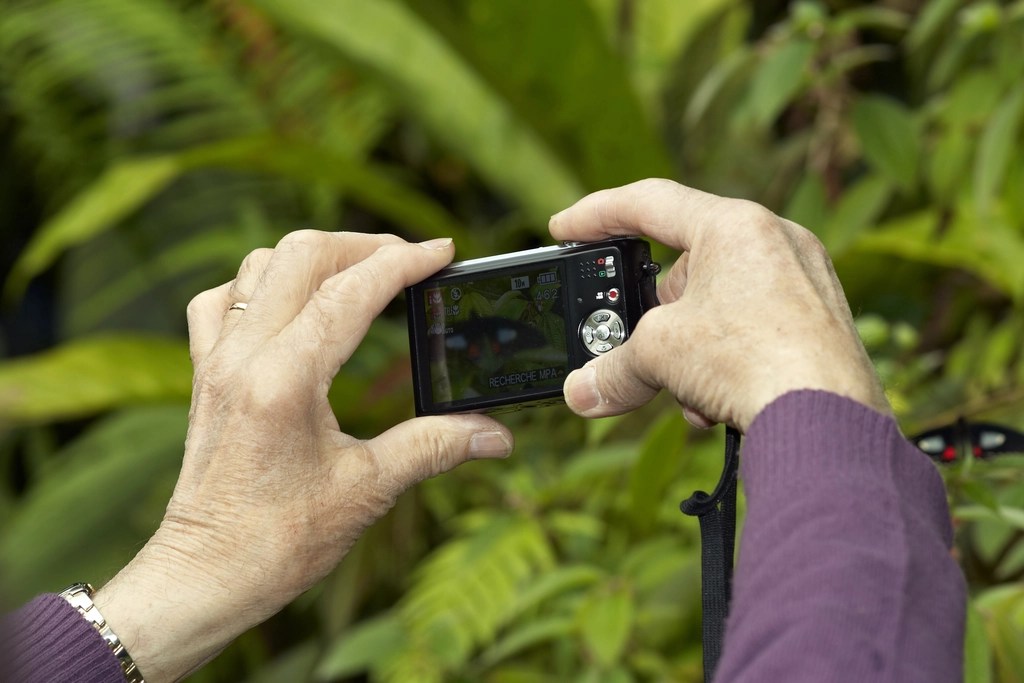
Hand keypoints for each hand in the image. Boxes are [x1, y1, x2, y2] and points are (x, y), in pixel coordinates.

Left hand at [93, 231, 513, 682]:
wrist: (204, 577)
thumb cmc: (277, 543)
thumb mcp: (367, 491)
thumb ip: (434, 448)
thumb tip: (495, 434)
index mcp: (284, 380)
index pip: (351, 292)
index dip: (404, 263)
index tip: (443, 252)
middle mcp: (244, 357)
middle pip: (302, 256)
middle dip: (363, 246)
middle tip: (409, 259)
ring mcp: (217, 361)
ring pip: (260, 266)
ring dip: (315, 258)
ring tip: (360, 273)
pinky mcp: (205, 375)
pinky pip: (220, 300)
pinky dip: (259, 284)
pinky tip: (287, 304)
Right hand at [551, 179, 889, 431]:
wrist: (830, 422)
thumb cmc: (752, 363)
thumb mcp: (660, 355)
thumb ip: (612, 367)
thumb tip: (583, 393)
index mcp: (735, 224)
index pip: (649, 202)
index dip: (596, 214)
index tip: (564, 228)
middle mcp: (777, 241)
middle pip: (686, 265)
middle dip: (652, 314)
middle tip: (632, 342)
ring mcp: (805, 281)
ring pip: (719, 304)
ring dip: (688, 348)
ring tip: (685, 387)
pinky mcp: (820, 324)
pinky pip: (752, 330)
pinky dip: (723, 363)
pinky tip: (715, 402)